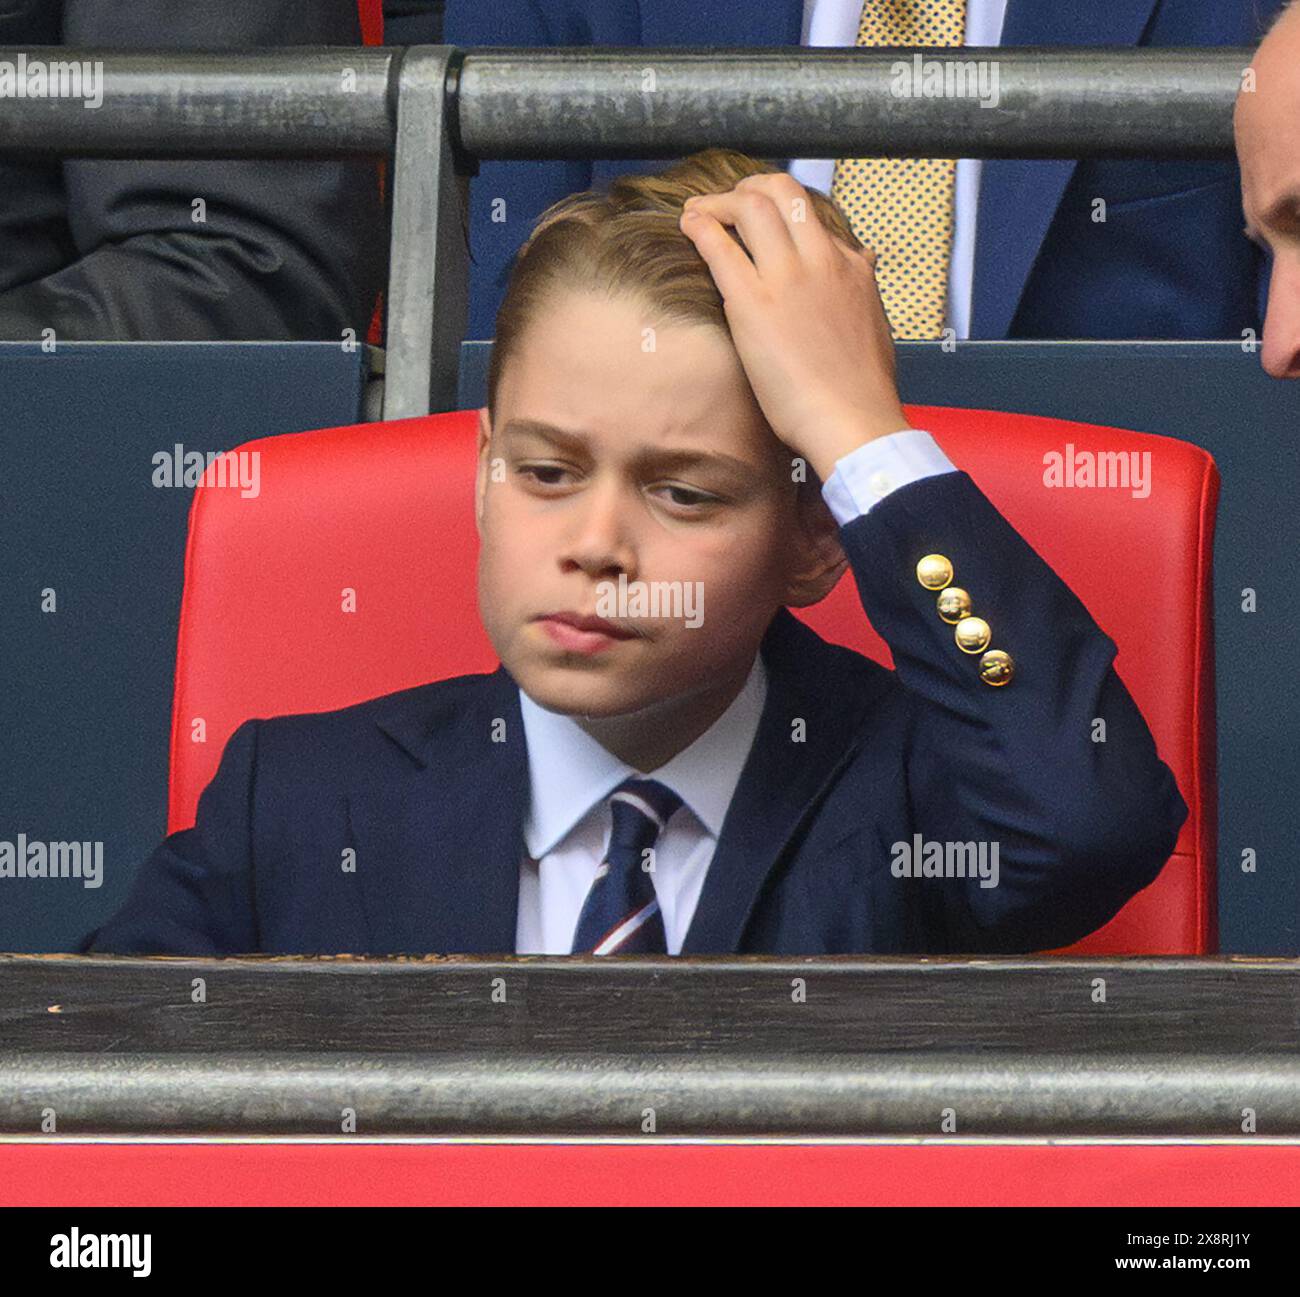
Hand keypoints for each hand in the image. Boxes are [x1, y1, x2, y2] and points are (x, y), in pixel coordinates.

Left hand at [679, 172, 909, 481]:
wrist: (853, 420)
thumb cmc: (862, 388)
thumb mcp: (875, 323)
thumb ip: (862, 287)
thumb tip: (864, 260)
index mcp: (851, 266)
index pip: (813, 215)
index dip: (782, 210)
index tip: (762, 220)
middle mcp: (821, 260)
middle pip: (783, 191)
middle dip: (749, 187)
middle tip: (728, 202)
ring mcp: (788, 277)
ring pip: (751, 206)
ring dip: (719, 201)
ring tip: (700, 212)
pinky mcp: (755, 302)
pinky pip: (721, 247)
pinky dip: (701, 226)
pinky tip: (688, 224)